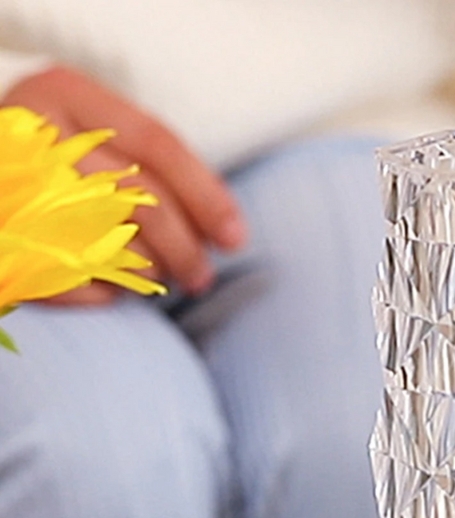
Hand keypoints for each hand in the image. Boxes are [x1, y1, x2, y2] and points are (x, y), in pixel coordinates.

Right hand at [2, 66, 246, 303]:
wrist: (0, 171)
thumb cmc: (61, 162)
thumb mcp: (103, 142)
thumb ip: (158, 171)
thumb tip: (225, 232)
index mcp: (67, 93)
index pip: (158, 145)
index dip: (206, 195)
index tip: (236, 238)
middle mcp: (36, 127)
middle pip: (138, 194)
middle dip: (183, 246)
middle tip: (202, 278)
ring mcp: (11, 177)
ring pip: (107, 235)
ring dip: (146, 267)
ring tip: (159, 278)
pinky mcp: (1, 228)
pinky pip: (63, 273)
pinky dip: (97, 289)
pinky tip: (111, 291)